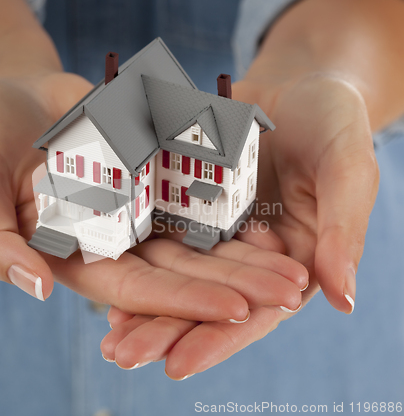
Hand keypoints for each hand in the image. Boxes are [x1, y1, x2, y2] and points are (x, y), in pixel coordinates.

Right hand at [0, 73, 306, 322]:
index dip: (184, 301)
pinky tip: (273, 222)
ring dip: (246, 254)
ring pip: (198, 238)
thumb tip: (35, 288)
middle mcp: (113, 239)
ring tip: (295, 267)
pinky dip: (233, 210)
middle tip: (289, 294)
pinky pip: (198, 196)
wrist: (13, 89)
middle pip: (179, 269)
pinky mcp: (155, 176)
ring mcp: (138, 207)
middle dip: (234, 284)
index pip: (135, 288)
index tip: (239, 310)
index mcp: (76, 253)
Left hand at [100, 73, 378, 378]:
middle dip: (164, 331)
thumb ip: (343, 232)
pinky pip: (159, 231)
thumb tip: (344, 300)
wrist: (297, 84)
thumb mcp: (347, 170)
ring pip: (175, 274)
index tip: (179, 364)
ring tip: (106, 336)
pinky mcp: (188, 202)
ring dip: (140, 305)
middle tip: (123, 356)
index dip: (218, 339)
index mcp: (290, 263)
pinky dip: (134, 253)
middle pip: (205, 301)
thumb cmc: (334, 124)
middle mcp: (247, 256)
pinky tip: (102, 272)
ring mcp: (214, 230)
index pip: (254, 312)